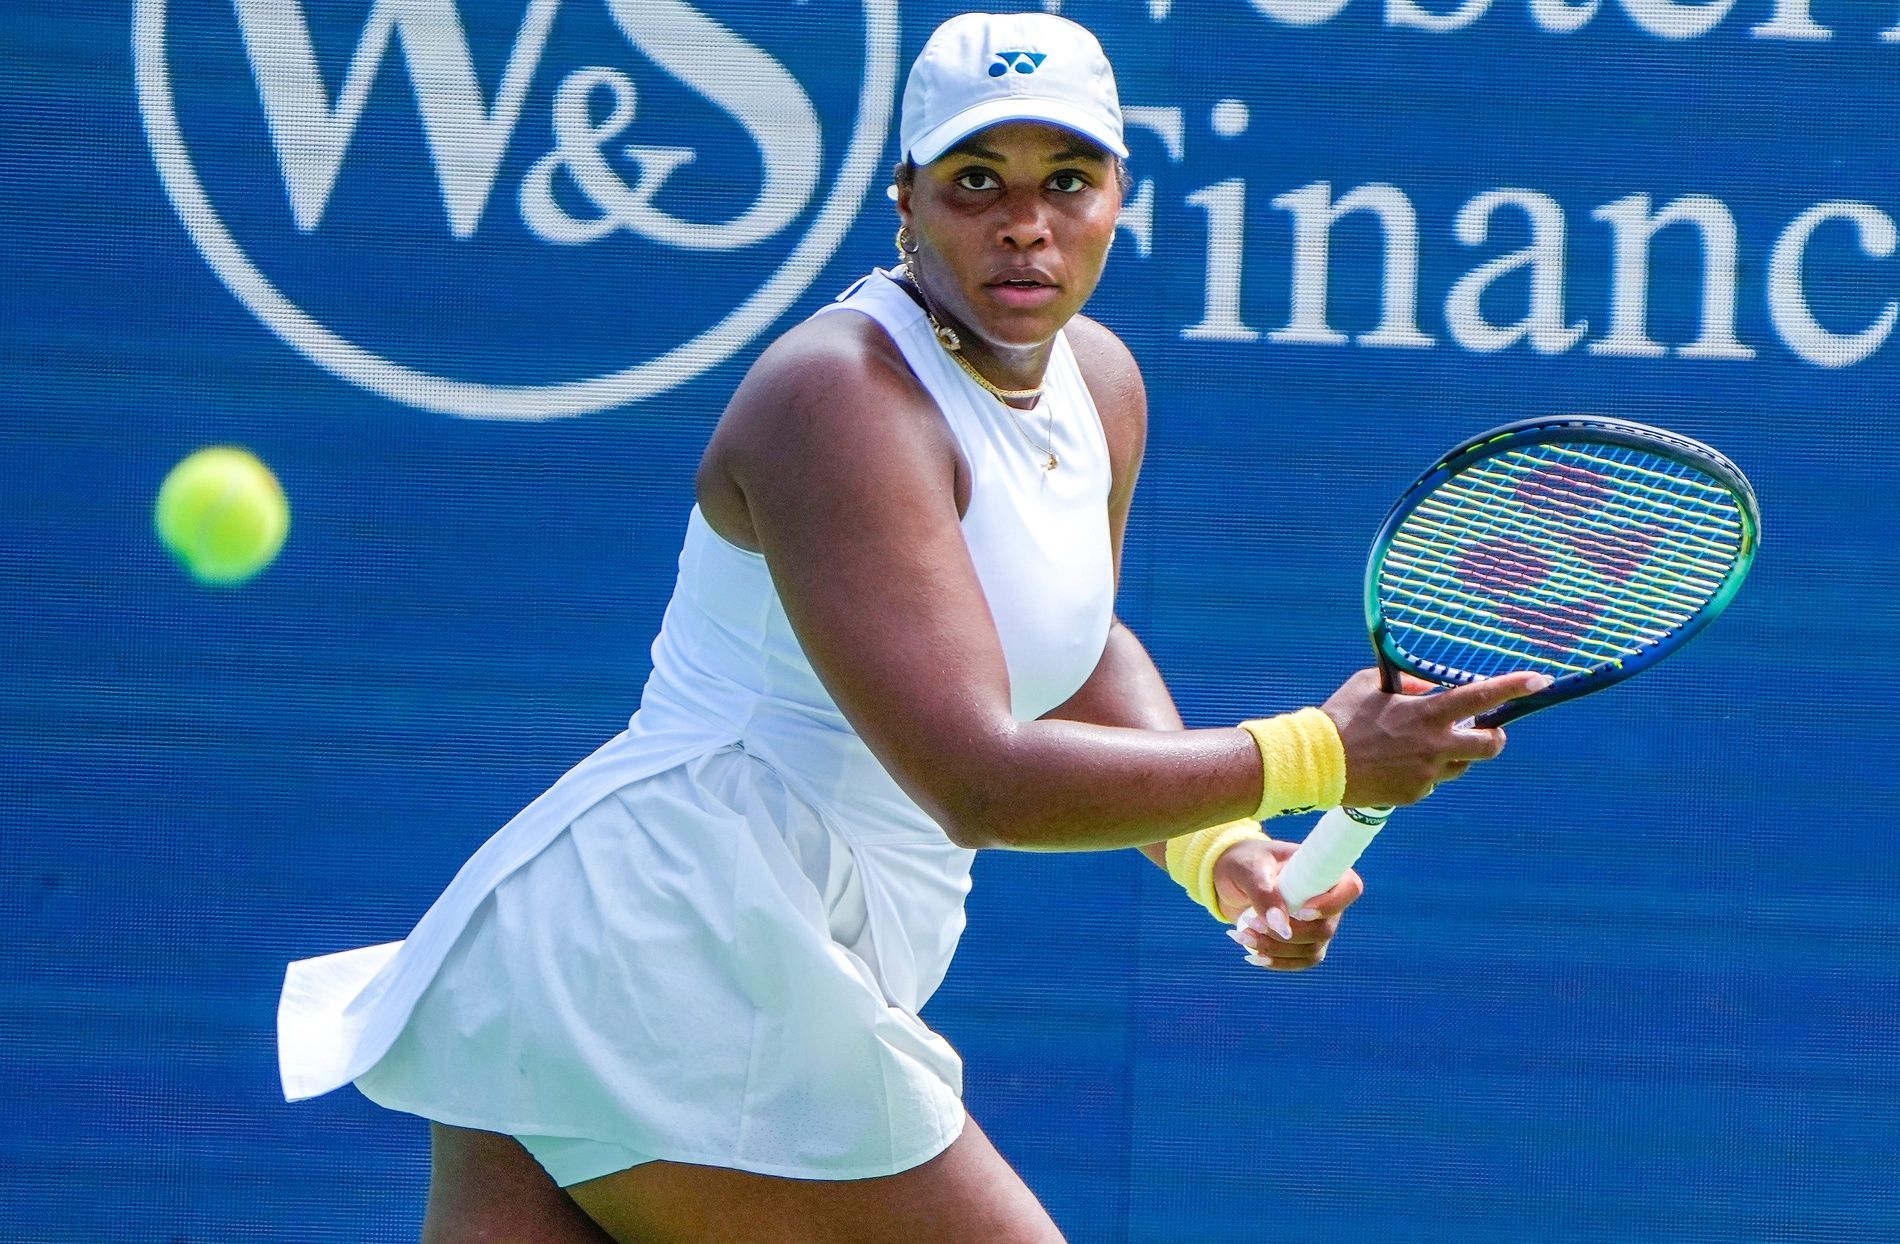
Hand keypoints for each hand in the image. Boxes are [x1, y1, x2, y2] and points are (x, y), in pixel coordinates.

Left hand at [1210, 837, 1362, 970]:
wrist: (1228, 876)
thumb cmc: (1243, 862)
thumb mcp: (1249, 870)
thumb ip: (1264, 894)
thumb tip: (1283, 928)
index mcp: (1321, 870)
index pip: (1349, 888)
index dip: (1331, 904)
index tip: (1300, 912)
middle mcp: (1325, 899)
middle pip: (1325, 929)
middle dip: (1289, 934)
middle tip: (1252, 922)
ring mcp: (1316, 924)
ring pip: (1311, 949)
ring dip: (1276, 949)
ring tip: (1242, 934)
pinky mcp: (1301, 942)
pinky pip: (1299, 961)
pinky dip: (1276, 961)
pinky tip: (1252, 955)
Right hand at [1319, 668, 1549, 807]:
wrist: (1316, 765)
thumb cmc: (1340, 718)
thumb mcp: (1371, 685)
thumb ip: (1408, 685)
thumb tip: (1431, 688)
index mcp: (1426, 714)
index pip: (1480, 697)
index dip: (1513, 687)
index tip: (1540, 681)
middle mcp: (1434, 746)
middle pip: (1489, 745)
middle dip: (1495, 737)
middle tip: (1486, 731)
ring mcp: (1427, 774)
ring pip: (1460, 765)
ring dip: (1453, 754)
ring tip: (1420, 746)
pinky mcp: (1415, 794)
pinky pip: (1432, 781)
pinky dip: (1422, 771)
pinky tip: (1395, 764)